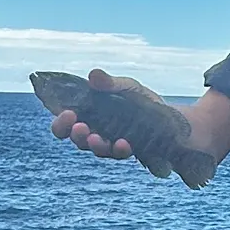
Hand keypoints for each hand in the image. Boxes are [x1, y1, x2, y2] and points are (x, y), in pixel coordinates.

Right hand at [48, 69, 166, 160]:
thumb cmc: (140, 100)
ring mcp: (110, 143)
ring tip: (97, 138)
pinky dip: (119, 149)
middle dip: (75, 135)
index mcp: (89, 115)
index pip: (66, 123)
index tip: (68, 114)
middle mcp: (95, 131)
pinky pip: (119, 154)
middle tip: (80, 128)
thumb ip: (110, 83)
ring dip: (95, 145)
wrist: (169, 116)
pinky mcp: (127, 151)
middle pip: (76, 138)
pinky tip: (123, 143)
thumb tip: (93, 75)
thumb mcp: (127, 87)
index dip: (61, 122)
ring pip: (96, 149)